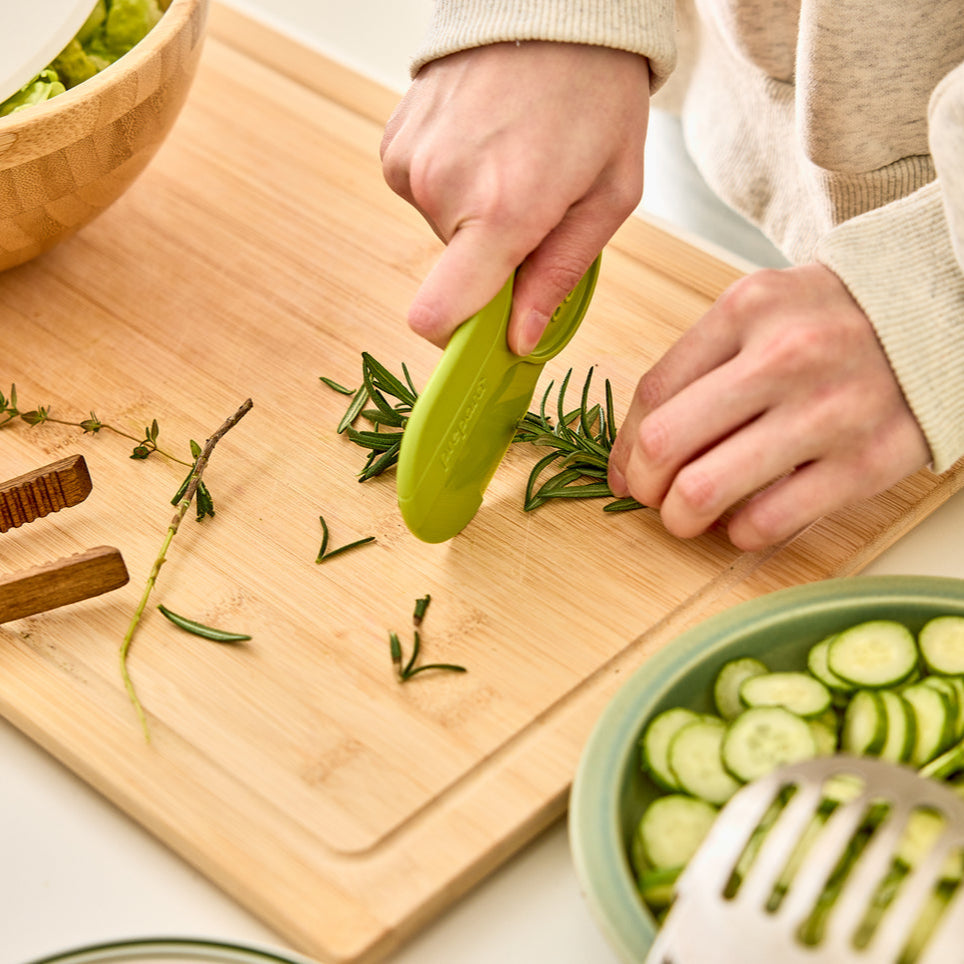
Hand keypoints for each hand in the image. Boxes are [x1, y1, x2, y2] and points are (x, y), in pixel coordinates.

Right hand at [381, 41, 649, 353]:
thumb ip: (560, 276)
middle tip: (531, 208)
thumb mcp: (608, 195)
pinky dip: (452, 186)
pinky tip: (483, 146)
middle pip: (452, 277)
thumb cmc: (595, 97)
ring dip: (473, 219)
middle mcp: (442, 188)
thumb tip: (519, 339)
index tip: (484, 334)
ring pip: (438, 234)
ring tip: (510, 163)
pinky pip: (421, 195)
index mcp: (502, 210)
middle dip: (491, 260)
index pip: (438, 314)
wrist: (551, 5)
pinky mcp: (393, 143)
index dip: (457, 339)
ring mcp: (410, 163)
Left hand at [608, 264, 930, 550]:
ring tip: (689, 515)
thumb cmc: (832, 321)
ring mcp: (827, 413)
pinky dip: (740, 532)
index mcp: (746, 310)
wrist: (941, 317)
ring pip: (703, 491)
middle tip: (653, 496)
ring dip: (680, 518)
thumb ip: (699, 363)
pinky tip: (745, 517)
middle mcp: (784, 357)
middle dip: (643, 485)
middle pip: (663, 444)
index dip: (622, 447)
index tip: (625, 472)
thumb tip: (635, 449)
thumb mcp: (760, 311)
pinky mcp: (866, 464)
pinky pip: (766, 523)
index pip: (653, 393)